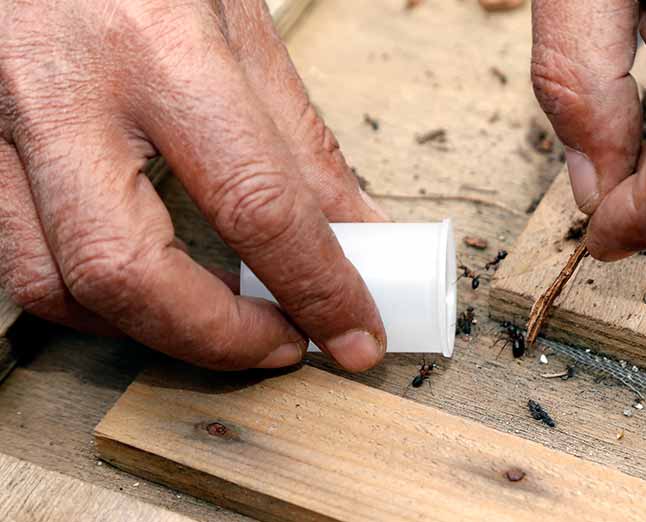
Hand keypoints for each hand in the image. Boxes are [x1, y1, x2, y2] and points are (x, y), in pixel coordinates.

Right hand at [0, 0, 388, 370]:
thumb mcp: (239, 24)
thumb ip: (299, 137)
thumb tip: (357, 229)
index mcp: (158, 46)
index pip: (255, 200)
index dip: (318, 287)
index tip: (356, 335)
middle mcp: (64, 91)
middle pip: (127, 269)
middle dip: (217, 337)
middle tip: (282, 343)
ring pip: (53, 281)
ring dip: (148, 329)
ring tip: (222, 323)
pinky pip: (17, 253)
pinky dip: (93, 295)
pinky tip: (147, 286)